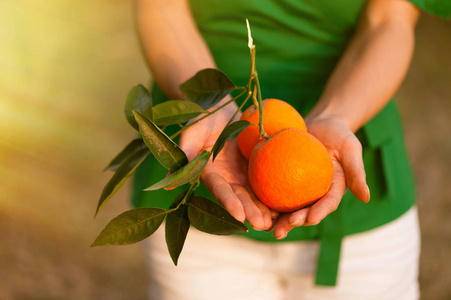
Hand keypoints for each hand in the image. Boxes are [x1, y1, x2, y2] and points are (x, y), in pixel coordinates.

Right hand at [178, 102, 276, 230]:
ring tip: (276, 221)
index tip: (239, 216)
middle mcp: (226, 177)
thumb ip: (186, 151)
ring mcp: (242, 174)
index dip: (228, 203)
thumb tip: (168, 182)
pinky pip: (266, 181)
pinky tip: (286, 204)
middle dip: (249, 212)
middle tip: (262, 225)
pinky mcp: (256, 167)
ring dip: (263, 209)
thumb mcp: (195, 130)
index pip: (219, 190)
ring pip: (254, 194)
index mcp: (209, 172)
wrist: (225, 105)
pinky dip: (274, 193)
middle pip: (239, 197)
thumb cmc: (205, 115)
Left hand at [272, 116, 369, 238]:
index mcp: (332, 189)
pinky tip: (254, 206)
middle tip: (284, 227)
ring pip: (287, 206)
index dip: (319, 212)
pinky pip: (273, 189)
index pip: (327, 203)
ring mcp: (298, 188)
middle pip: (305, 211)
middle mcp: (314, 193)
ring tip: (267, 227)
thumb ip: (357, 172)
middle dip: (295, 222)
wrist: (320, 123)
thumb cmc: (339, 134)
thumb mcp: (351, 149)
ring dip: (278, 219)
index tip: (311, 219)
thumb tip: (367, 198)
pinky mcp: (283, 178)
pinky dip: (265, 199)